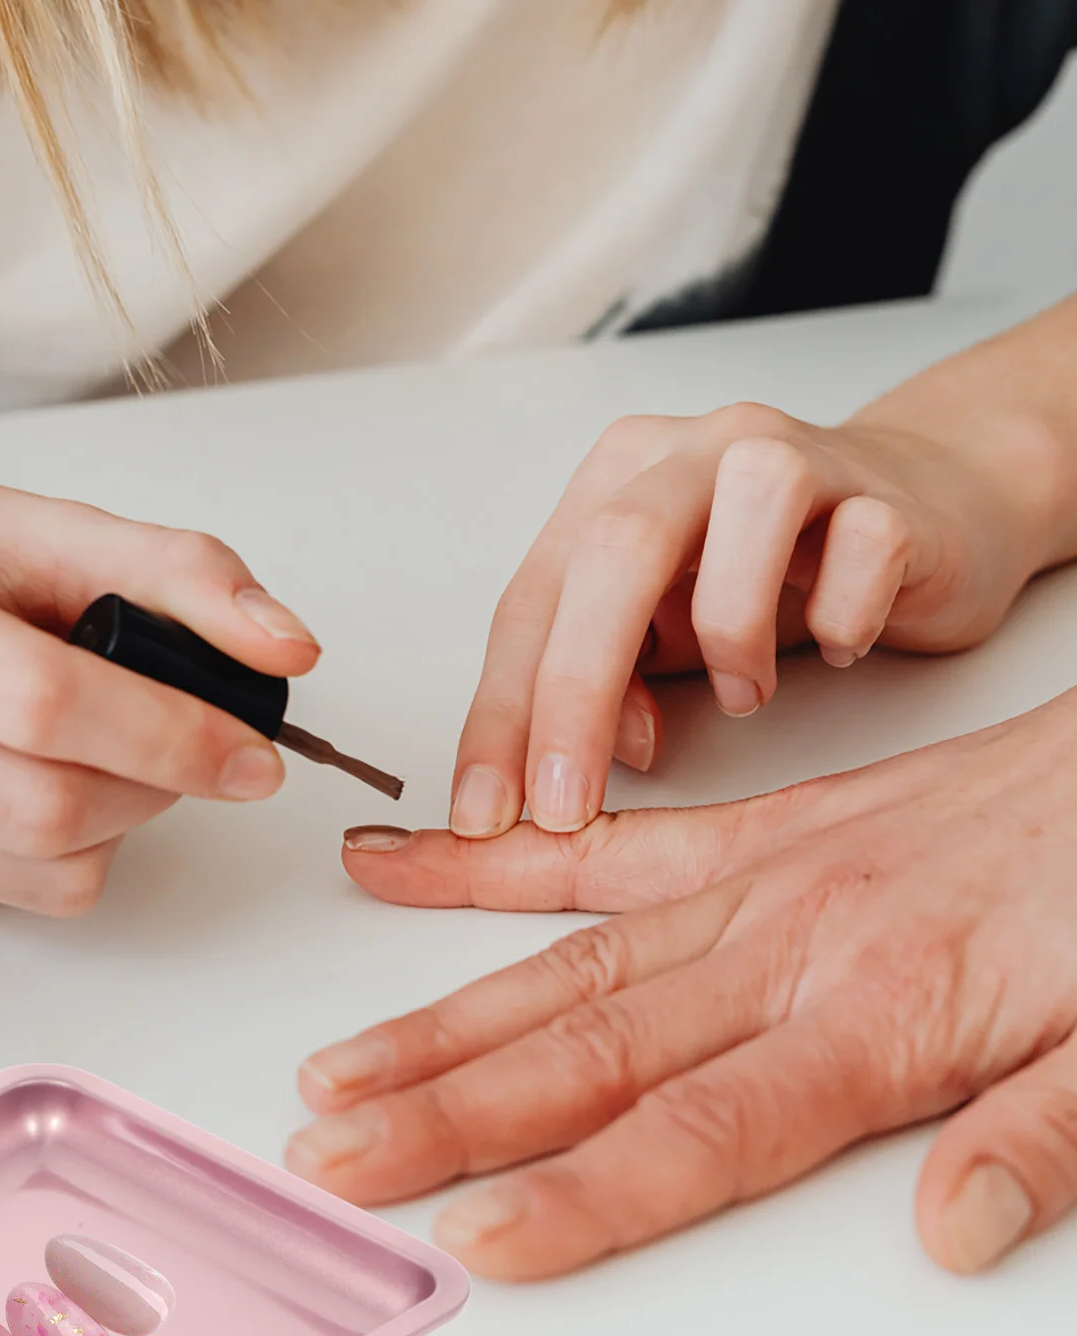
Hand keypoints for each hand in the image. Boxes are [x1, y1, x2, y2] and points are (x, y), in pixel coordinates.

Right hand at [0, 464, 318, 910]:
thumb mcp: (29, 521)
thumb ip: (172, 571)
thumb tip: (287, 647)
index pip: (37, 700)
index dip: (167, 734)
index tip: (253, 750)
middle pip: (40, 805)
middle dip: (156, 786)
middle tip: (199, 749)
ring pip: (34, 869)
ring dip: (121, 821)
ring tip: (116, 753)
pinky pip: (8, 893)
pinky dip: (67, 850)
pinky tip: (40, 779)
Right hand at [288, 693, 1076, 1279]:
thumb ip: (1040, 1138)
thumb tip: (949, 1232)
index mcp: (881, 1016)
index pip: (700, 1131)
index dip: (580, 1192)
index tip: (477, 1236)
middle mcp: (788, 950)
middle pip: (589, 1051)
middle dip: (451, 1114)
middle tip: (337, 1157)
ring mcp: (753, 884)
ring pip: (566, 964)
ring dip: (440, 1024)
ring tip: (338, 1070)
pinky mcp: (750, 834)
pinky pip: (604, 850)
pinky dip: (494, 866)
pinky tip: (403, 869)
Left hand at [451, 398, 1069, 839]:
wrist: (924, 509)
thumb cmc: (774, 574)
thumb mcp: (664, 634)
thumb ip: (610, 682)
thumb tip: (582, 758)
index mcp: (613, 484)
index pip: (532, 601)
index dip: (499, 713)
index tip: (483, 810)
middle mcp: (693, 452)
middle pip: (612, 553)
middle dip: (574, 695)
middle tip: (565, 806)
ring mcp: (797, 455)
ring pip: (745, 517)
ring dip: (731, 636)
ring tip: (746, 696)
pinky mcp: (889, 491)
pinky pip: (864, 545)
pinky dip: (840, 618)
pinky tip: (834, 647)